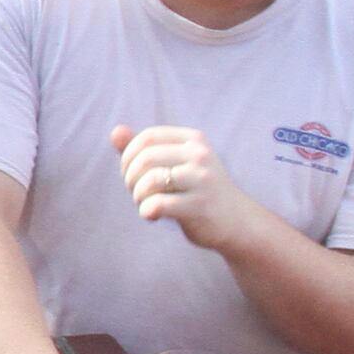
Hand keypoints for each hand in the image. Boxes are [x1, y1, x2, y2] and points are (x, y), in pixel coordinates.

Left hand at [109, 123, 261, 256]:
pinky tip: (153, 216)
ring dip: (138, 196)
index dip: (128, 156)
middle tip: (137, 193)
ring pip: (150, 180)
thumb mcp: (175, 165)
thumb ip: (144, 149)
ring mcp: (202, 180)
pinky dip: (147, 211)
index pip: (147, 137)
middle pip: (145, 158)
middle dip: (130, 178)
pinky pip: (158, 204)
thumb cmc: (198, 191)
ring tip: (145, 204)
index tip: (131, 174)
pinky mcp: (200, 205)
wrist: (238, 222)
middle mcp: (200, 155)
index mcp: (194, 140)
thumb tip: (115, 131)